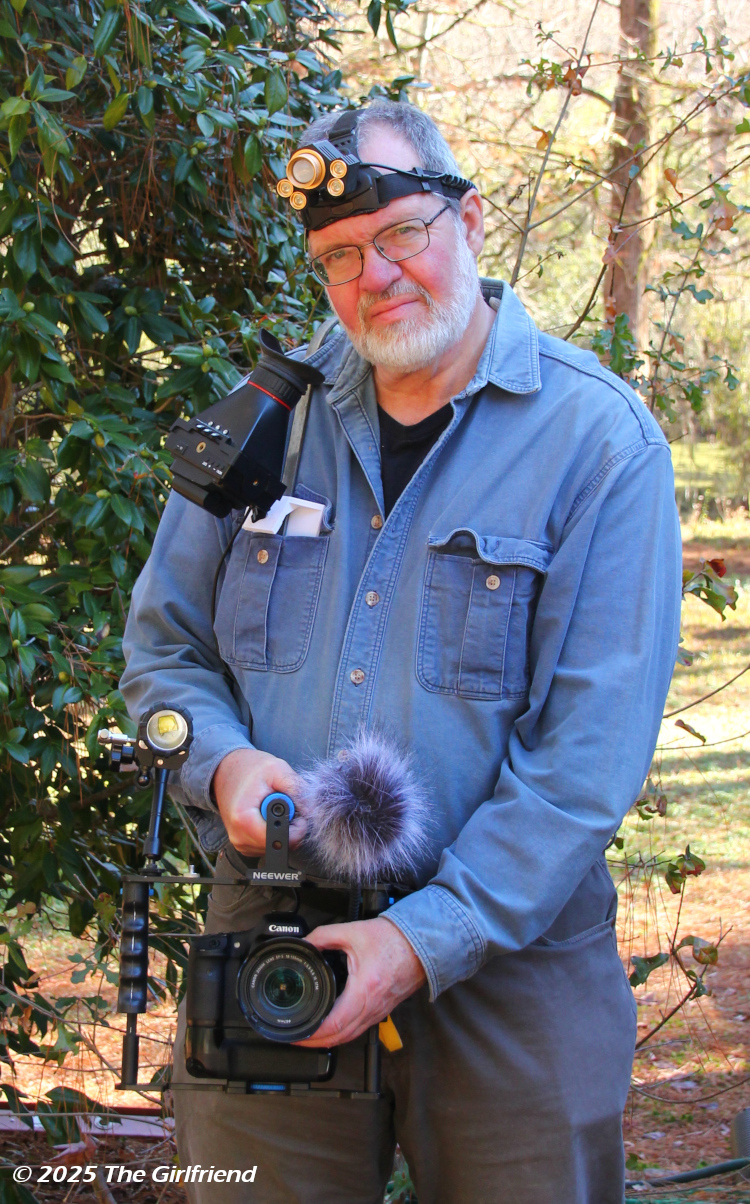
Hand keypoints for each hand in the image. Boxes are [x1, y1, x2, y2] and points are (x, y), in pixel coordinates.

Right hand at [212, 748, 304, 856]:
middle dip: (290, 828)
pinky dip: (273, 832)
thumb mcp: (276, 769)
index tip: (297, 812)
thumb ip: (296, 788)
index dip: (297, 829)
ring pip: (275, 848)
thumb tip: (311, 810)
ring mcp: (240, 843)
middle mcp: (239, 837)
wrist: (225, 770)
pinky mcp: (243, 845)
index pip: (280, 841)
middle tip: (286, 806)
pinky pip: (268, 846)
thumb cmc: (249, 768)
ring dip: (281, 830)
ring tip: (274, 808)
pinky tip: (268, 816)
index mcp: (244, 819)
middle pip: (279, 847)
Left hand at [295, 917, 426, 1047]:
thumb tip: (305, 944)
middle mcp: (373, 1006)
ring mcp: (379, 1011)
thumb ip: (323, 936)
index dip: (314, 1033)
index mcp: (364, 988)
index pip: (335, 1023)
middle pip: (341, 1037)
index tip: (298, 1033)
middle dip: (316, 1042)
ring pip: (351, 1036)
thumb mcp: (352, 931)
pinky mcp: (382, 1010)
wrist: (420, 943)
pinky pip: (360, 1028)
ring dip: (330, 1040)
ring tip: (310, 1036)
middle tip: (297, 1038)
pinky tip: (333, 1027)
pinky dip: (344, 1033)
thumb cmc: (393, 939)